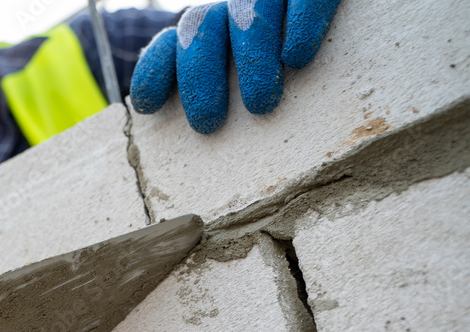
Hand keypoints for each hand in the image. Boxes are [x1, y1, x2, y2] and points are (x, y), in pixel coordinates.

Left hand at [130, 0, 340, 133]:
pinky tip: (297, 55)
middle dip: (198, 76)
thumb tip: (208, 156)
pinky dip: (300, 20)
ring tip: (261, 102)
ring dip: (251, 56)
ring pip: (249, 8)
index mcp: (214, 33)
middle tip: (209, 123)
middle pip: (200, 27)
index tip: (149, 106)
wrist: (343, 10)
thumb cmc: (302, 73)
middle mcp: (236, 8)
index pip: (169, 46)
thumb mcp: (253, 89)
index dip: (155, 71)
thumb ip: (228, 106)